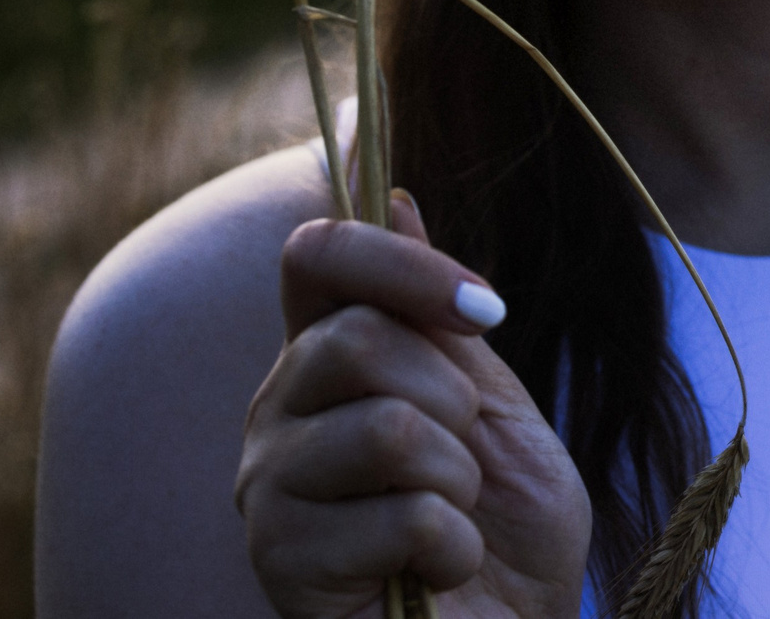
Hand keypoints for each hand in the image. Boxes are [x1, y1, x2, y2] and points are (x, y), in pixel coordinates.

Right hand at [238, 193, 592, 618]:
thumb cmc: (501, 526)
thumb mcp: (490, 399)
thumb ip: (437, 312)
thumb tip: (394, 194)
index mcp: (322, 357)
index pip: (315, 253)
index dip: (402, 263)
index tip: (486, 310)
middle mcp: (276, 414)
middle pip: (358, 339)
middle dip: (453, 399)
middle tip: (462, 461)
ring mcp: (268, 491)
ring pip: (388, 428)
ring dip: (457, 481)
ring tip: (448, 522)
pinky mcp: (282, 566)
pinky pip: (404, 515)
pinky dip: (454, 546)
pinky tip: (435, 576)